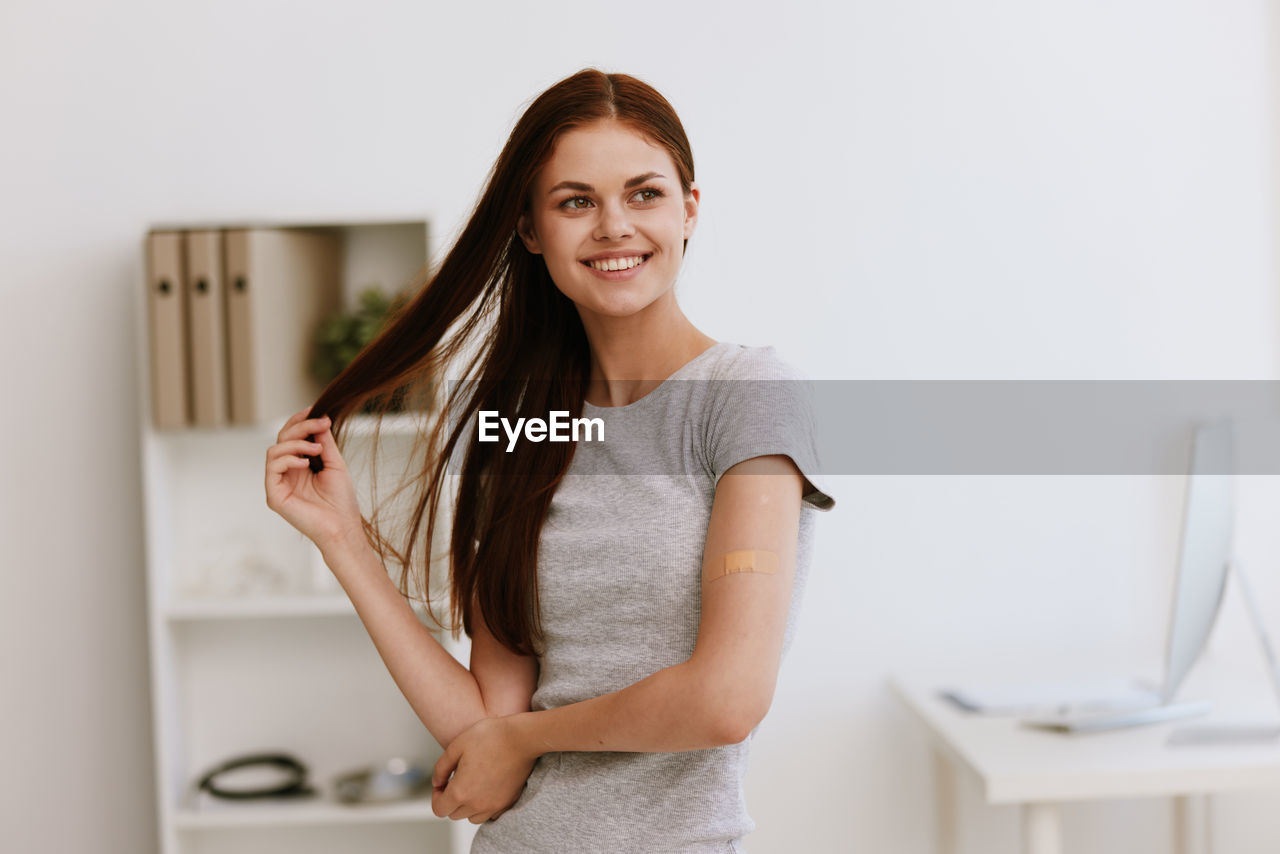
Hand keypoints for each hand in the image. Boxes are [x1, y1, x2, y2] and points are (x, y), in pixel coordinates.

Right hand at [264, 408, 362, 555]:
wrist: (342, 526)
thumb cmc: (341, 501)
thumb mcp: (334, 464)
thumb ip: (324, 443)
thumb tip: (319, 420)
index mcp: (299, 465)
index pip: (292, 437)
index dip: (300, 421)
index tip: (316, 410)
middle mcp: (286, 473)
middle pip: (281, 439)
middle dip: (300, 427)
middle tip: (320, 423)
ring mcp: (278, 483)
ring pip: (274, 450)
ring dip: (296, 443)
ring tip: (317, 449)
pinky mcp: (274, 495)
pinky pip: (272, 468)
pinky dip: (288, 459)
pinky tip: (305, 463)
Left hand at [431, 715, 536, 823]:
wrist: (523, 738)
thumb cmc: (491, 737)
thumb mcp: (457, 745)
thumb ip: (441, 768)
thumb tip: (437, 782)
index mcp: (461, 791)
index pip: (439, 809)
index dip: (437, 796)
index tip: (443, 783)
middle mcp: (477, 804)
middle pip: (454, 814)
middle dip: (451, 799)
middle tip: (458, 779)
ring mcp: (494, 805)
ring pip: (472, 817)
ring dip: (468, 806)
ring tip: (473, 784)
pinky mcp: (508, 802)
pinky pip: (491, 814)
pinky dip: (485, 806)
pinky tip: (488, 788)